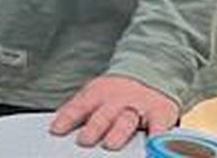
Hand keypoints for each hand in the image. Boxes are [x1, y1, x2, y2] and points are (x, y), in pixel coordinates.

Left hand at [49, 75, 177, 148]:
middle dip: (92, 128)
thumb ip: (81, 111)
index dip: (67, 118)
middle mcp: (116, 100)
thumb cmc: (117, 93)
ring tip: (110, 145)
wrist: (150, 73)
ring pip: (126, 120)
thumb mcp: (96, 94)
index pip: (78, 107)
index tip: (56, 131)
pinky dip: (155, 137)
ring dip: (117, 133)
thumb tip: (57, 129)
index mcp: (96, 94)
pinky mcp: (160, 114)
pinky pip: (158, 127)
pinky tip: (151, 144)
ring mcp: (138, 107)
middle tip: (84, 141)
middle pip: (102, 115)